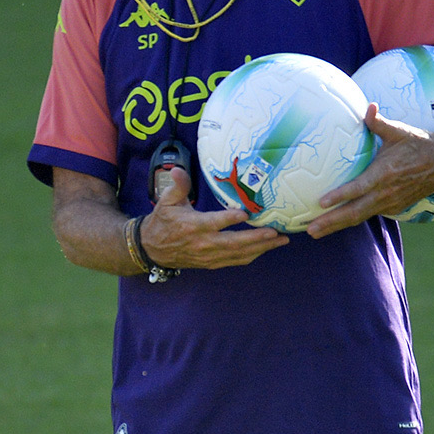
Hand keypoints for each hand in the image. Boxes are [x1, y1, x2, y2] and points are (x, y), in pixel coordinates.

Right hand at [140, 167, 289, 268]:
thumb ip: (177, 186)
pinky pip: (236, 261)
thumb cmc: (163, 221)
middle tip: (276, 232)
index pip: (213, 223)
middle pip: (233, 242)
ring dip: (261, 249)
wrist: (153, 249)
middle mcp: (203, 243)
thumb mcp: (166, 201)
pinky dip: (252, 256)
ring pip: (238, 254)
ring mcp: (209, 256)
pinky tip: (266, 249)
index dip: (228, 219)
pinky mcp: (212, 263)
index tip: (245, 214)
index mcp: (192, 226)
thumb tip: (178, 170)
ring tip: (280, 241)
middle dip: (257, 238)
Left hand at [306, 104, 433, 238]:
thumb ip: (379, 122)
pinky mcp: (396, 207)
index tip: (321, 203)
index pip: (358, 188)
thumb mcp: (399, 130)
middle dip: (331, 222)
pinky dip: (353, 220)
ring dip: (338, 225)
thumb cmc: (419, 143)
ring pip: (361, 217)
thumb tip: (369, 106)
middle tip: (310, 229)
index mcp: (385, 174)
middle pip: (355, 212)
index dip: (340, 196)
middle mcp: (387, 192)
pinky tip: (337, 222)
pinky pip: (371, 214)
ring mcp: (392, 203)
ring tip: (316, 231)